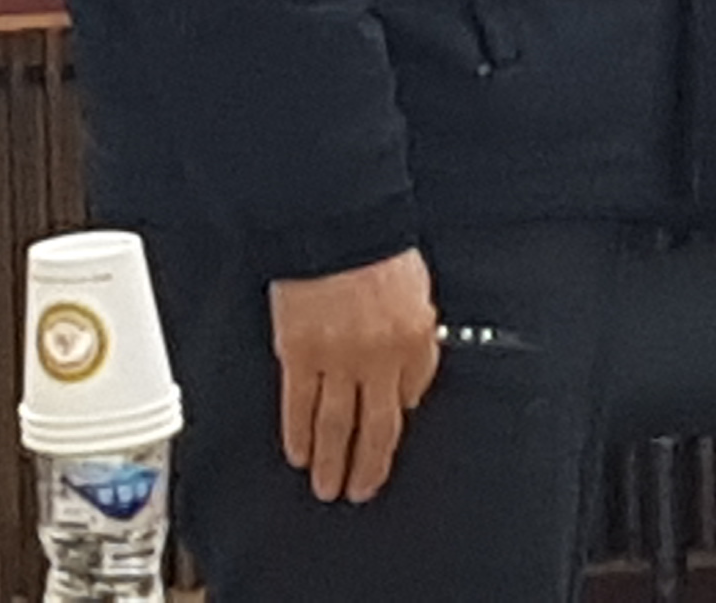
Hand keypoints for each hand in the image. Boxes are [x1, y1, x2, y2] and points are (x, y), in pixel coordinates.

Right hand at [268, 248, 440, 504]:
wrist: (334, 225)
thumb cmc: (376, 249)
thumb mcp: (418, 294)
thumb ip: (416, 342)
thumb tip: (410, 386)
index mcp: (413, 339)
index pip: (411, 396)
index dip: (399, 422)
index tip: (388, 440)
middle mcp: (377, 357)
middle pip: (375, 427)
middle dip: (367, 466)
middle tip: (361, 491)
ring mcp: (336, 359)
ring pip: (334, 425)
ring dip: (331, 462)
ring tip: (327, 487)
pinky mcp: (299, 354)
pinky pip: (299, 405)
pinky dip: (297, 434)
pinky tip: (298, 454)